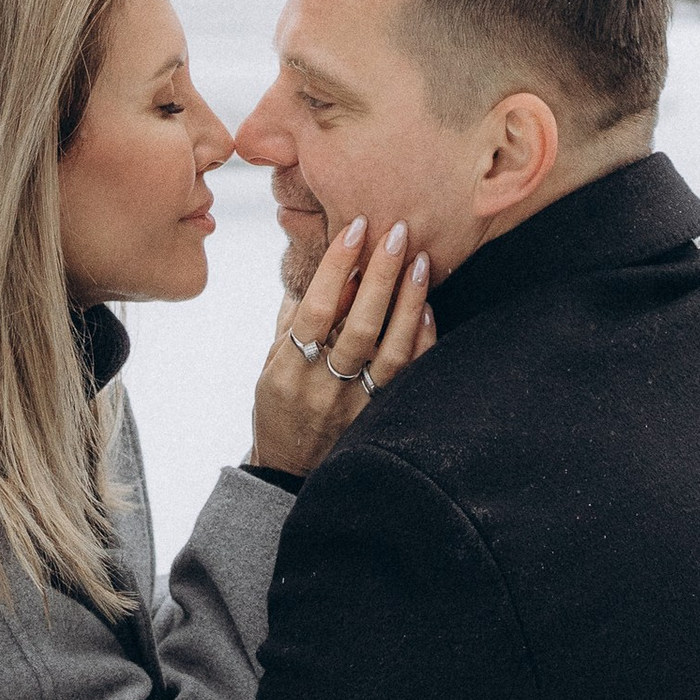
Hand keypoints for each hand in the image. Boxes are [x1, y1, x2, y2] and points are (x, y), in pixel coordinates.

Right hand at [252, 216, 432, 476]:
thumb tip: (314, 262)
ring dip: (410, 302)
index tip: (356, 227)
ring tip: (421, 261)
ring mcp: (357, 405)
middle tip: (398, 232)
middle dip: (381, 274)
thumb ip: (293, 317)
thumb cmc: (279, 407)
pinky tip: (428, 306)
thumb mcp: (271, 364)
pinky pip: (410, 374)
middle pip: (360, 325)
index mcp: (288, 370)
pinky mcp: (383, 416)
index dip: (336, 266)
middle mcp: (323, 387)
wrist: (292, 471)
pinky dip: (422, 338)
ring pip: (392, 349)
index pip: (315, 309)